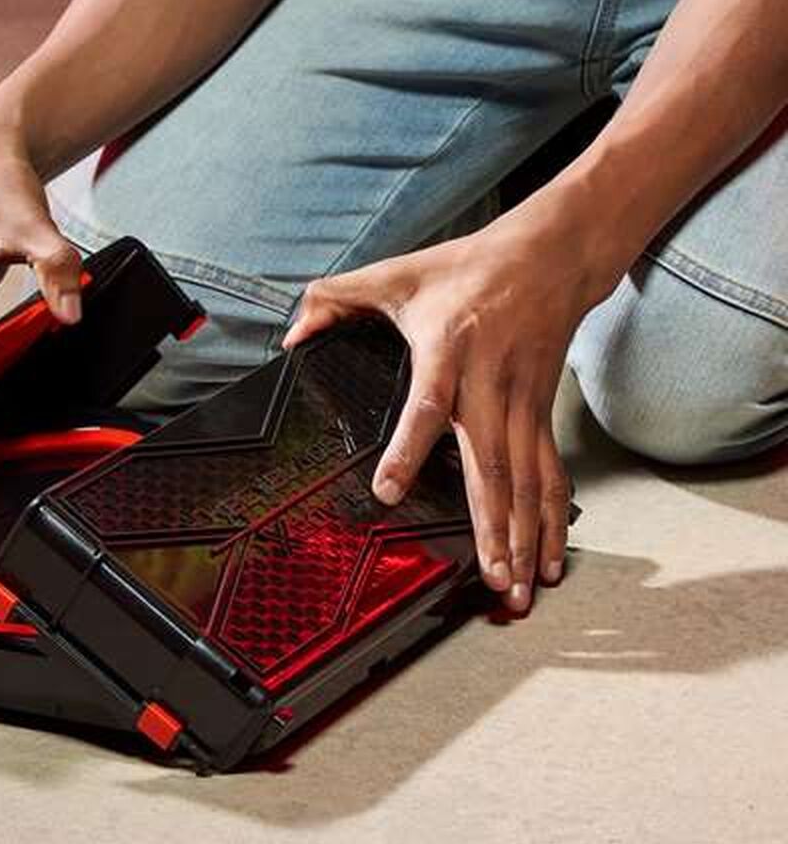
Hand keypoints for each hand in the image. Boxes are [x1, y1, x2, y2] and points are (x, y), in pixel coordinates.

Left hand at [283, 214, 601, 613]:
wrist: (549, 256)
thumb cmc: (467, 267)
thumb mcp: (395, 273)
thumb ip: (335, 299)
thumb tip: (292, 336)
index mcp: (448, 348)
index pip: (426, 406)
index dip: (407, 449)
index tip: (387, 491)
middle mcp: (490, 382)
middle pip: (490, 462)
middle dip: (491, 523)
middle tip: (489, 574)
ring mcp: (523, 402)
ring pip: (525, 479)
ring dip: (523, 536)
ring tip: (518, 588)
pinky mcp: (542, 412)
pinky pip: (550, 474)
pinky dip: (551, 520)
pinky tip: (548, 559)